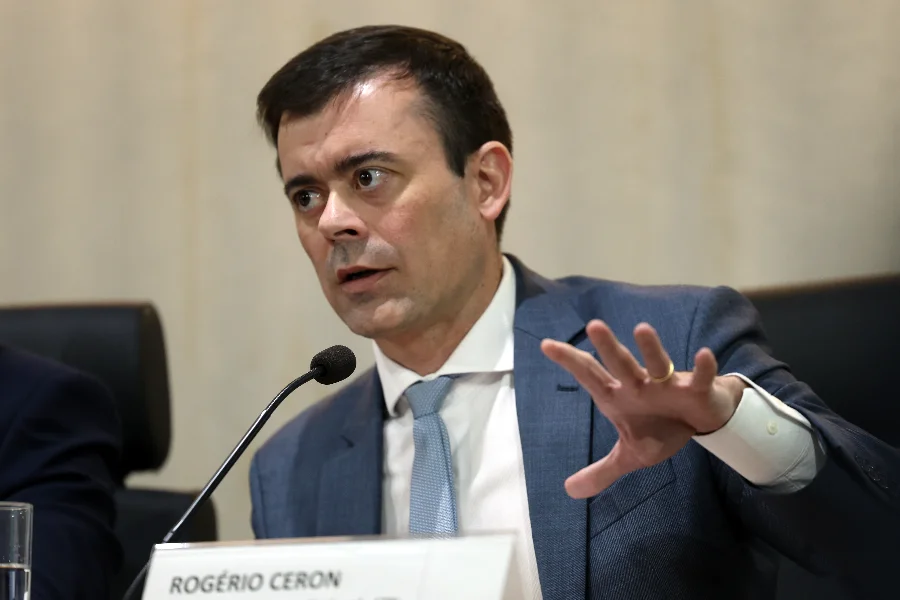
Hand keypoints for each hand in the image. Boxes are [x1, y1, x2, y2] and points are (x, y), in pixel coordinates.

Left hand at [541, 320, 746, 498]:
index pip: (590, 376)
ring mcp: (667, 385)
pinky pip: (700, 378)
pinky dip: (703, 368)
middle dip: (608, 346)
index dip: (570, 361)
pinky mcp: (696, 390)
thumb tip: (569, 491)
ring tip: (641, 329)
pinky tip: (704, 354)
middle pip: (621, 364)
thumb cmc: (660, 429)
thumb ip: (601, 471)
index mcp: (618, 396)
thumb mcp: (629, 455)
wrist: (699, 423)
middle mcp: (639, 384)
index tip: (546, 345)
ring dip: (651, 348)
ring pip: (658, 363)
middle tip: (593, 325)